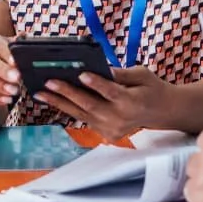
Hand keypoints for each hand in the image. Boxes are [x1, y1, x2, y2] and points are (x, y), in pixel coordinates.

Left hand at [37, 66, 186, 141]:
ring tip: (41, 93)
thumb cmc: (150, 88)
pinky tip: (53, 99)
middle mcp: (121, 119)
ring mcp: (112, 129)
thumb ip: (121, 73)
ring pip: (82, 114)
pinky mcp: (106, 134)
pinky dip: (68, 109)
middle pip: (91, 105)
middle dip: (68, 93)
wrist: (161, 112)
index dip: (96, 84)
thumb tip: (98, 67)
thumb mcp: (141, 74)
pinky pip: (84, 119)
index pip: (111, 92)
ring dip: (60, 103)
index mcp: (132, 102)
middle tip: (48, 82)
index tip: (81, 74)